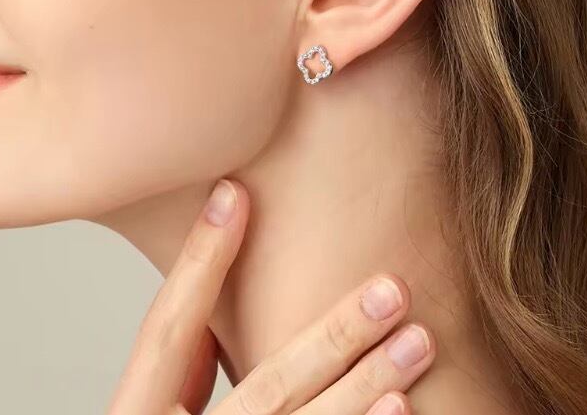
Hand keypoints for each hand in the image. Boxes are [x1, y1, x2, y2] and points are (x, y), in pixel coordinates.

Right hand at [105, 178, 435, 414]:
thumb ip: (175, 379)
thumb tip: (214, 322)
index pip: (167, 329)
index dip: (200, 260)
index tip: (233, 194)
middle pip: (265, 389)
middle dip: (332, 336)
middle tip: (391, 289)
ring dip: (368, 388)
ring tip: (419, 342)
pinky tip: (400, 410)